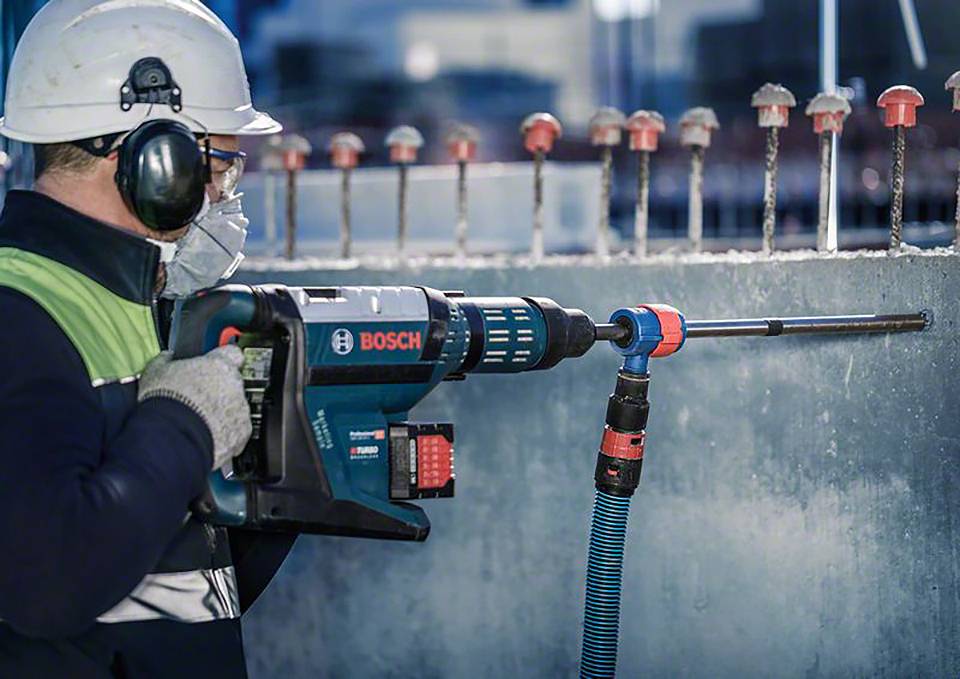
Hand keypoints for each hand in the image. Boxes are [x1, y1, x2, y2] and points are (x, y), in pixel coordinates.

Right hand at [138, 345, 251, 469]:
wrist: (171, 436)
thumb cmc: (164, 403)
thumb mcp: (155, 372)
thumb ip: (166, 360)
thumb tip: (166, 357)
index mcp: (217, 364)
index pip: (231, 352)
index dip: (222, 359)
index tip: (215, 365)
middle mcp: (234, 384)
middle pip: (232, 382)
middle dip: (218, 390)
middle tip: (197, 399)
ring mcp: (240, 408)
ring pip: (236, 407)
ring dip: (222, 412)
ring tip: (198, 421)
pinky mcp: (242, 431)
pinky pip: (237, 429)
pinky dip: (226, 432)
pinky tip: (207, 434)